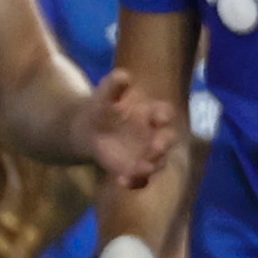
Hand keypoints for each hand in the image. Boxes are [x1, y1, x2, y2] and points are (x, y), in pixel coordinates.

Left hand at [81, 69, 175, 189]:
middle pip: (167, 140)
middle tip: (154, 148)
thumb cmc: (103, 109)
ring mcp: (147, 154)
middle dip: (163, 145)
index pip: (165, 114)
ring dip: (150, 167)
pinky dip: (135, 182)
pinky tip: (121, 181)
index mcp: (152, 114)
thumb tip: (123, 75)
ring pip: (157, 162)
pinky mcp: (136, 169)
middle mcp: (155, 135)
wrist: (89, 130)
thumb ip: (113, 86)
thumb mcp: (105, 95)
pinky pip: (141, 179)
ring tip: (137, 170)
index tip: (157, 118)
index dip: (164, 116)